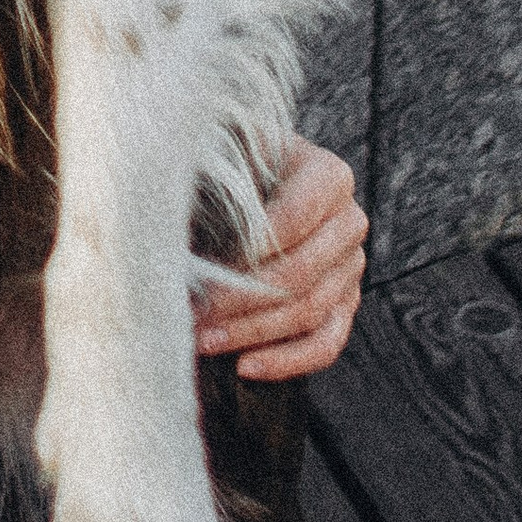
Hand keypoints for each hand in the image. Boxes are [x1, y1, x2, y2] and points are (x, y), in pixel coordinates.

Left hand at [196, 140, 366, 379]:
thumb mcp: (219, 154)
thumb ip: (207, 175)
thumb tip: (172, 227)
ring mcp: (349, 267)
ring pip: (311, 312)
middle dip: (242, 299)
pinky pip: (325, 343)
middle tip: (194, 312)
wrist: (245, 182)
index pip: (298, 215)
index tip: (210, 264)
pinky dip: (287, 361)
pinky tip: (244, 366)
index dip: (255, 244)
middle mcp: (348, 222)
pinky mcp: (342, 304)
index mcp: (328, 176)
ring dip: (252, 333)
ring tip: (204, 339)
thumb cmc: (227, 164)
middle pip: (302, 273)